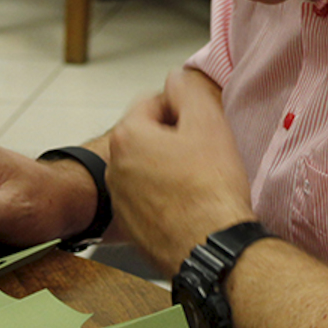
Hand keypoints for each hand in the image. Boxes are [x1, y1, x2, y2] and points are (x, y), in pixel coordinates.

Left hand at [107, 68, 254, 274]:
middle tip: (204, 155)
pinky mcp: (130, 226)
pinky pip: (148, 198)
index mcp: (126, 136)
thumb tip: (178, 77)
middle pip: (149, 136)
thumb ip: (189, 89)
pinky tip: (189, 206)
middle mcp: (115, 166)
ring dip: (169, 169)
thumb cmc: (209, 191)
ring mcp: (120, 199)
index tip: (202, 129)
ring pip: (148, 168)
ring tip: (198, 183)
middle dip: (174, 140)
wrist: (212, 249)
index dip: (184, 112)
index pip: (154, 103)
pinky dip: (166, 197)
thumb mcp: (207, 123)